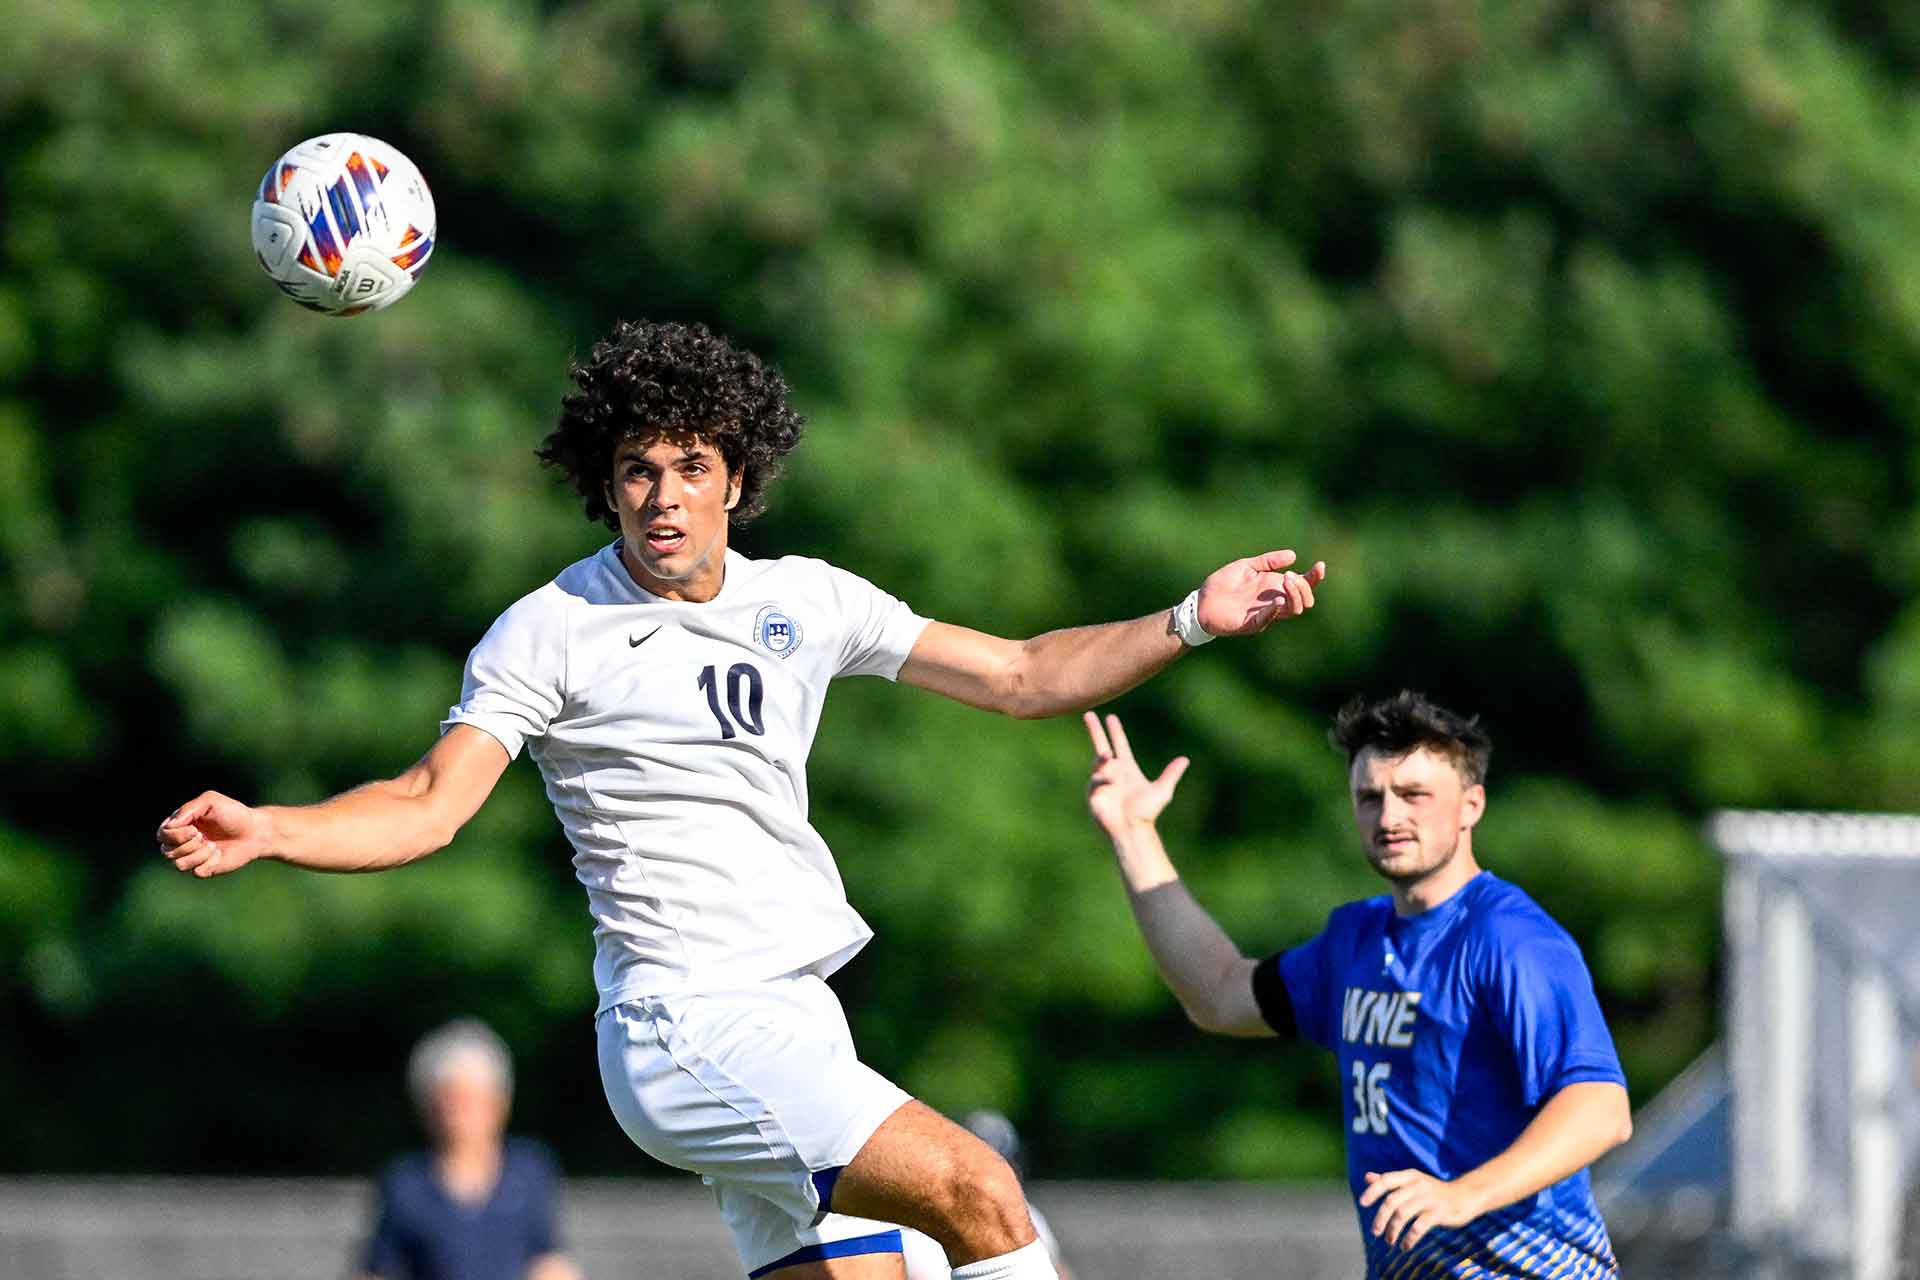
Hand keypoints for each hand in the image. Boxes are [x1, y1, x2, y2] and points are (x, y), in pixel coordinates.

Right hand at [156, 791, 270, 877]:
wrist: (255, 831)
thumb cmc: (233, 814)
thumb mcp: (211, 801)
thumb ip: (189, 809)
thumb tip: (170, 826)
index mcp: (180, 825)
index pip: (162, 835)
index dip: (176, 835)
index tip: (195, 829)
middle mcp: (182, 842)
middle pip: (166, 852)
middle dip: (187, 845)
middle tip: (204, 836)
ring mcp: (192, 857)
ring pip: (179, 865)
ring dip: (199, 854)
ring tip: (213, 845)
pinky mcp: (204, 869)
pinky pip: (197, 872)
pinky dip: (210, 863)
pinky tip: (219, 854)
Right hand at [1083, 712, 1188, 836]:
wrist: (1132, 829)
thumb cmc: (1147, 812)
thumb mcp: (1162, 790)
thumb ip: (1171, 774)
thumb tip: (1185, 759)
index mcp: (1127, 767)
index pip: (1120, 744)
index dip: (1115, 731)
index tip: (1110, 717)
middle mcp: (1113, 771)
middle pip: (1101, 745)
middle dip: (1095, 730)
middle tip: (1088, 714)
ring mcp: (1102, 781)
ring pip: (1098, 762)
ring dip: (1103, 759)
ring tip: (1108, 758)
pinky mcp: (1093, 792)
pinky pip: (1096, 779)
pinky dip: (1104, 779)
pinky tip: (1111, 783)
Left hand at [1195, 550, 1324, 636]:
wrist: (1201, 601)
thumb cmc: (1223, 584)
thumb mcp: (1247, 566)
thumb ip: (1268, 561)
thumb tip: (1293, 555)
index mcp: (1275, 587)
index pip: (1303, 585)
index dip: (1314, 577)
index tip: (1320, 565)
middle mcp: (1274, 602)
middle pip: (1305, 600)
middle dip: (1304, 586)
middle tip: (1289, 576)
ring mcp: (1265, 614)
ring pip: (1293, 610)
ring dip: (1295, 595)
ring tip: (1286, 581)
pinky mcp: (1251, 624)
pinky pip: (1268, 619)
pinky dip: (1275, 610)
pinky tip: (1276, 599)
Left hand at [1358, 1169, 1483, 1250]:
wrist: (1465, 1195)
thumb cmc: (1433, 1190)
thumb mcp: (1412, 1182)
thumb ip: (1390, 1181)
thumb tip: (1367, 1177)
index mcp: (1409, 1176)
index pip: (1386, 1180)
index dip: (1373, 1191)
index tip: (1362, 1203)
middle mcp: (1418, 1185)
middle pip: (1392, 1201)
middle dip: (1381, 1218)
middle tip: (1375, 1232)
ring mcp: (1429, 1198)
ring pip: (1403, 1214)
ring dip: (1393, 1230)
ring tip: (1390, 1241)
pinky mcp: (1439, 1213)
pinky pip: (1419, 1226)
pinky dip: (1410, 1238)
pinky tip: (1405, 1246)